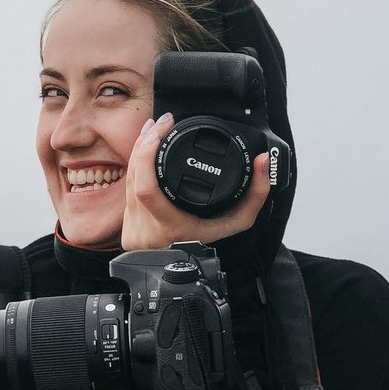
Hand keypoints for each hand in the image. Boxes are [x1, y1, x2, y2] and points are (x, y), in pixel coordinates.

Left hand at [120, 113, 271, 251]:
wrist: (183, 267)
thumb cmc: (208, 243)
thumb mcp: (235, 222)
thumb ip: (254, 196)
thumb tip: (263, 163)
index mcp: (169, 227)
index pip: (146, 189)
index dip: (147, 156)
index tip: (160, 131)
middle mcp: (146, 227)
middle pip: (134, 176)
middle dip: (144, 143)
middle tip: (161, 122)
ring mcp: (132, 226)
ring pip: (128, 179)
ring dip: (138, 151)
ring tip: (152, 129)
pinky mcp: (125, 224)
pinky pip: (126, 188)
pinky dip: (135, 167)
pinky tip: (142, 150)